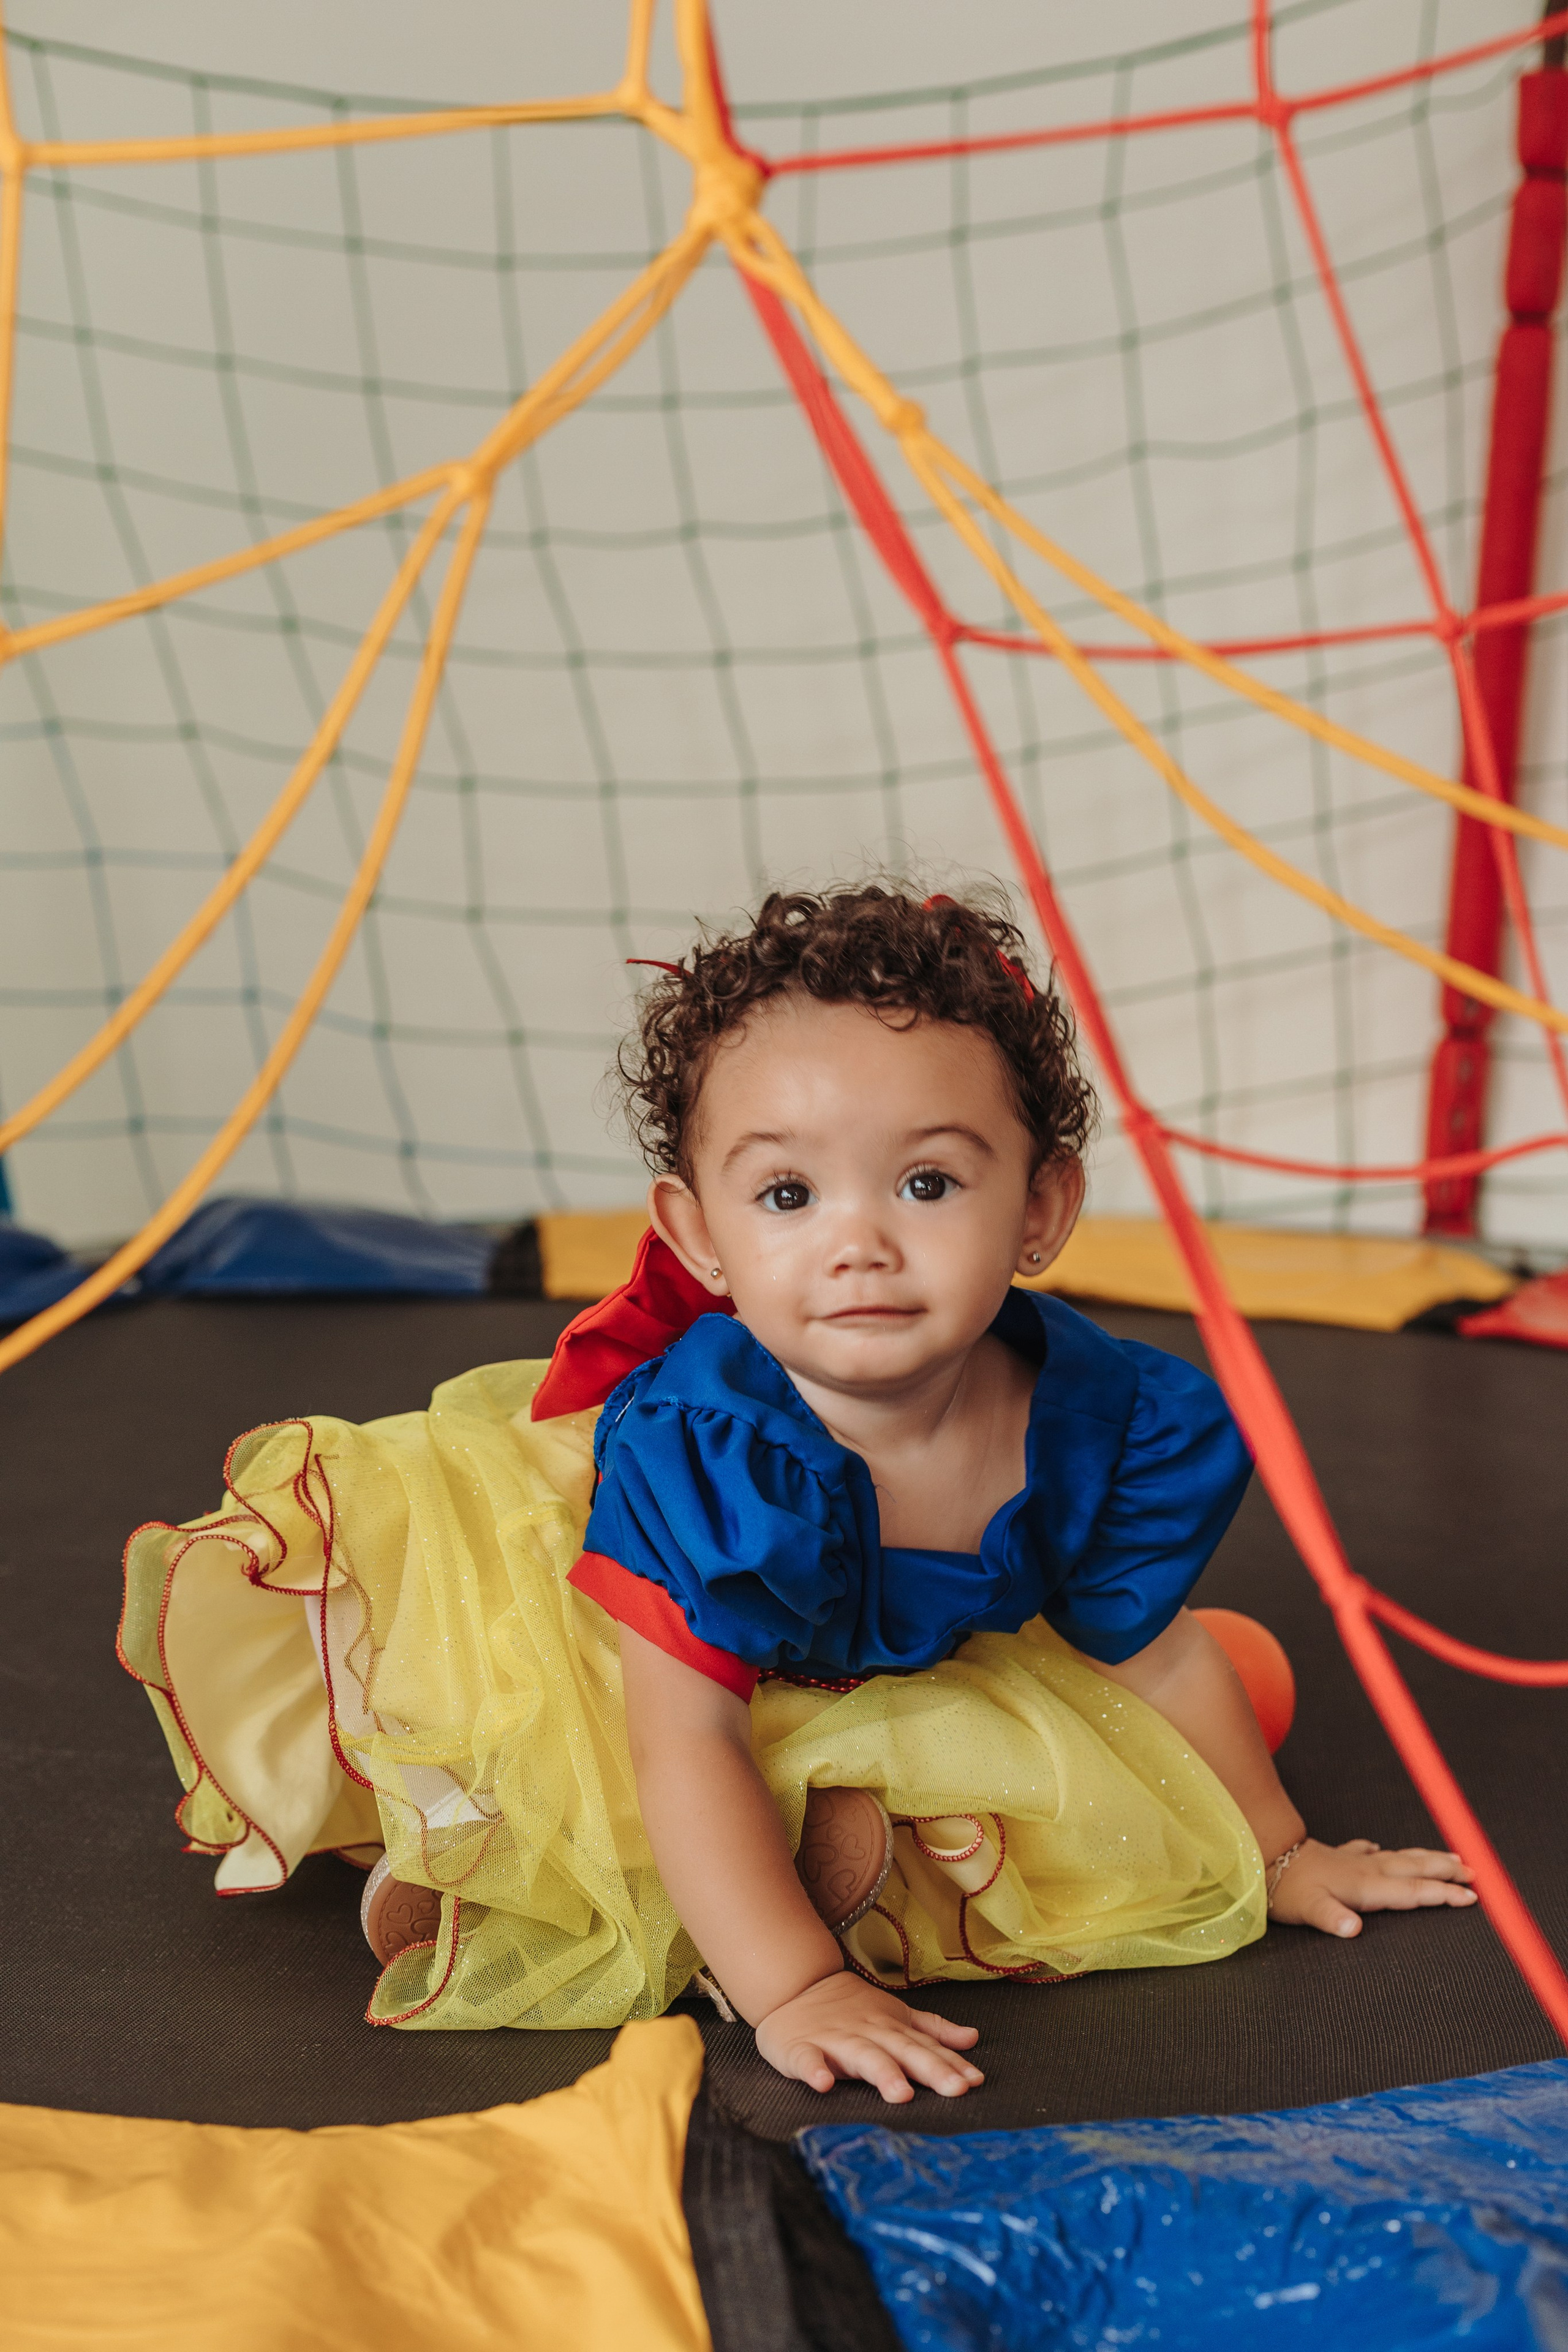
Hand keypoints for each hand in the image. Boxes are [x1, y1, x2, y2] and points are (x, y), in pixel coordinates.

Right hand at [755, 1970, 982, 2102]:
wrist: (793, 1987)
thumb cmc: (850, 2010)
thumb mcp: (894, 2015)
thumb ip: (931, 2030)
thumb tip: (973, 2038)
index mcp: (890, 2028)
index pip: (925, 2047)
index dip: (951, 2064)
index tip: (975, 2081)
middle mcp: (867, 2033)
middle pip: (902, 2051)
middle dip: (930, 2069)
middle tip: (955, 2089)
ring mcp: (833, 2040)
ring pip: (861, 2056)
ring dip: (882, 2072)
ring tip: (902, 2094)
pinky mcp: (800, 2049)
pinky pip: (807, 2060)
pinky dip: (815, 2070)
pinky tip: (823, 2084)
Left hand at [1268, 1836, 1476, 1936]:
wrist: (1266, 1856)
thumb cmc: (1288, 1890)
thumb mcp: (1309, 1909)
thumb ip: (1332, 1918)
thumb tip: (1353, 1929)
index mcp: (1367, 1886)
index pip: (1414, 1891)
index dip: (1443, 1894)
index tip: (1471, 1897)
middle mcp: (1367, 1870)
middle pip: (1416, 1868)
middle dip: (1448, 1870)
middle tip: (1477, 1873)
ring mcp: (1355, 1860)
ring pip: (1401, 1857)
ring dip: (1428, 1857)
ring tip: (1451, 1857)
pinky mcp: (1339, 1855)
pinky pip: (1369, 1852)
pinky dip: (1382, 1851)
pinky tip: (1380, 1848)